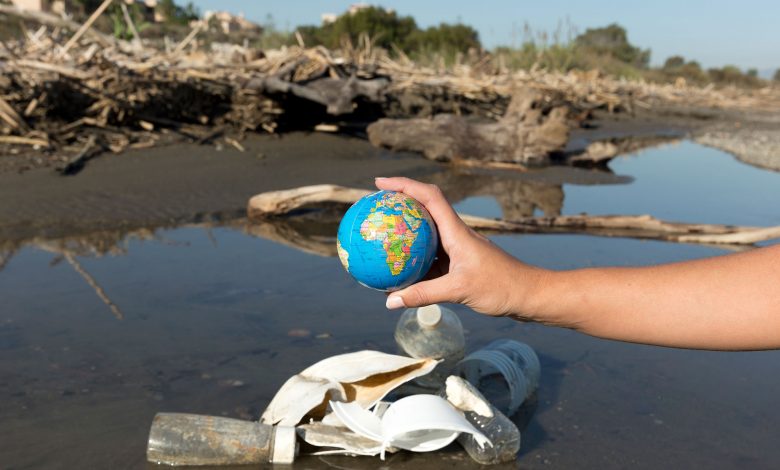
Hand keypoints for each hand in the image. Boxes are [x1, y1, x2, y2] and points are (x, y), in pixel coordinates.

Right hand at [375, 177, 548, 319]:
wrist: (529, 295)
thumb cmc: (501, 287)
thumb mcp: (459, 290)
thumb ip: (424, 294)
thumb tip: (390, 301)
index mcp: (457, 231)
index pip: (428, 197)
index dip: (403, 184)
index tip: (379, 182)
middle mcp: (456, 235)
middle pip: (423, 209)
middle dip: (398, 203)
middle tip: (373, 206)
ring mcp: (457, 249)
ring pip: (425, 235)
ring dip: (404, 233)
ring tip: (378, 237)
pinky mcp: (459, 265)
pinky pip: (429, 259)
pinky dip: (413, 262)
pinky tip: (396, 274)